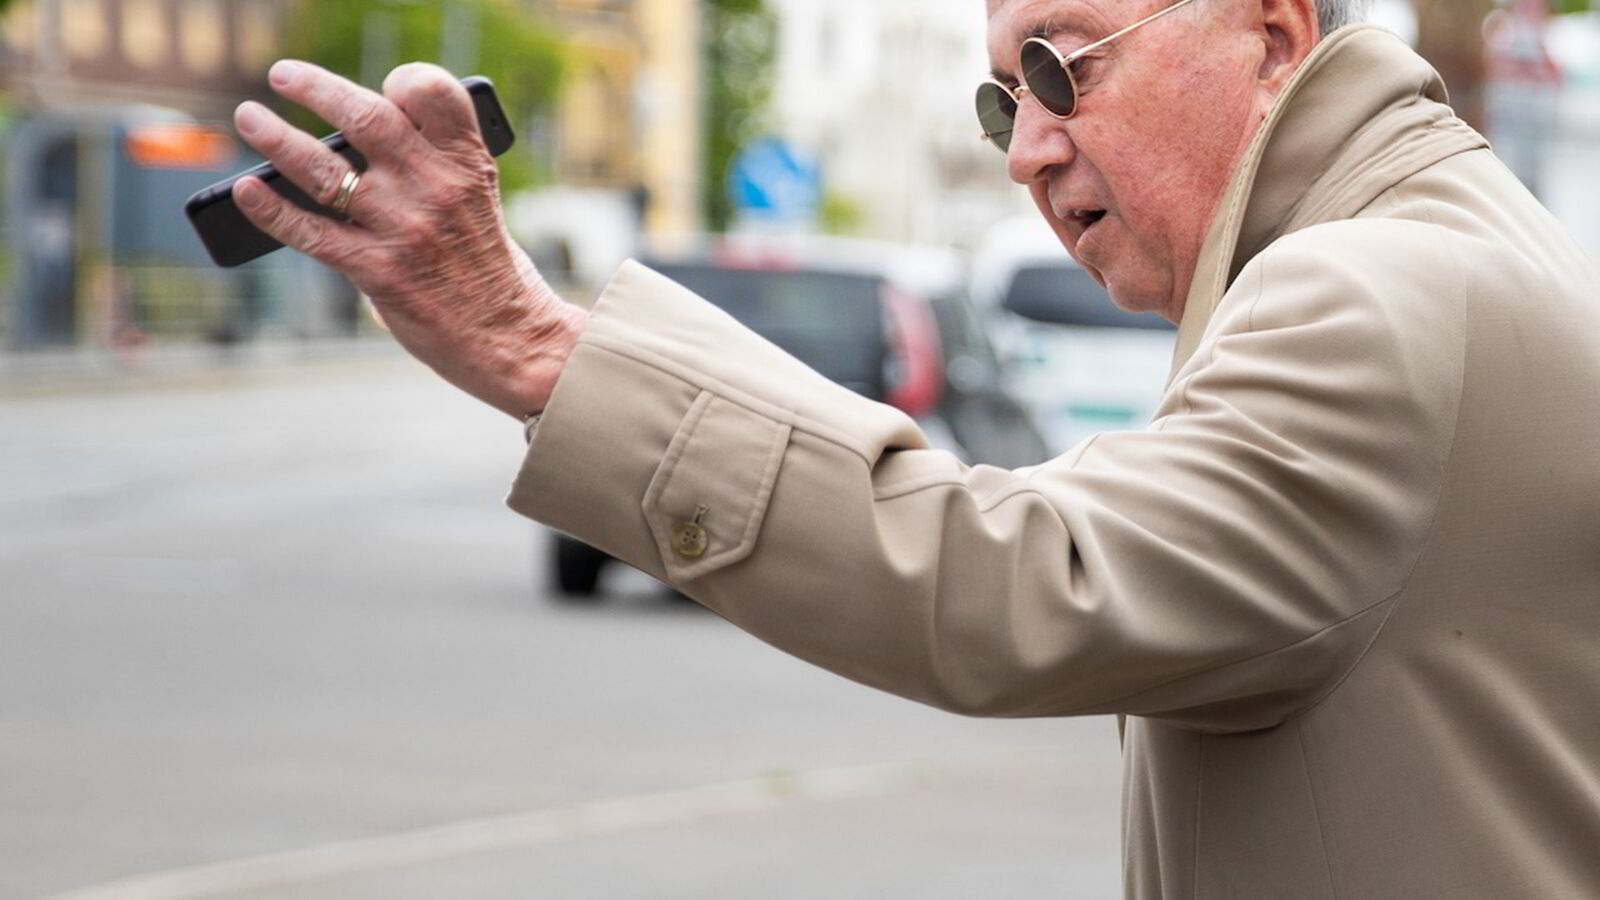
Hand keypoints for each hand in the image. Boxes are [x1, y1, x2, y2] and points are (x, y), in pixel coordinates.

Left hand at [232, 60, 585, 417]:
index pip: (433, 93)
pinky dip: (271, 209)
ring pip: (324, 170)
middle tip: (282, 75)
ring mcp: (404, 228)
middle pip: (366, 117)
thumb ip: (431, 165)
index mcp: (467, 163)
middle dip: (316, 89)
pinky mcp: (378, 271)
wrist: (508, 335)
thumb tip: (349, 147)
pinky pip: (311, 233)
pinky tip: (246, 192)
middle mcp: (436, 188)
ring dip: (276, 139)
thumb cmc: (486, 266)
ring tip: (250, 119)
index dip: (404, 78)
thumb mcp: (477, 199)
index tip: (383, 85)